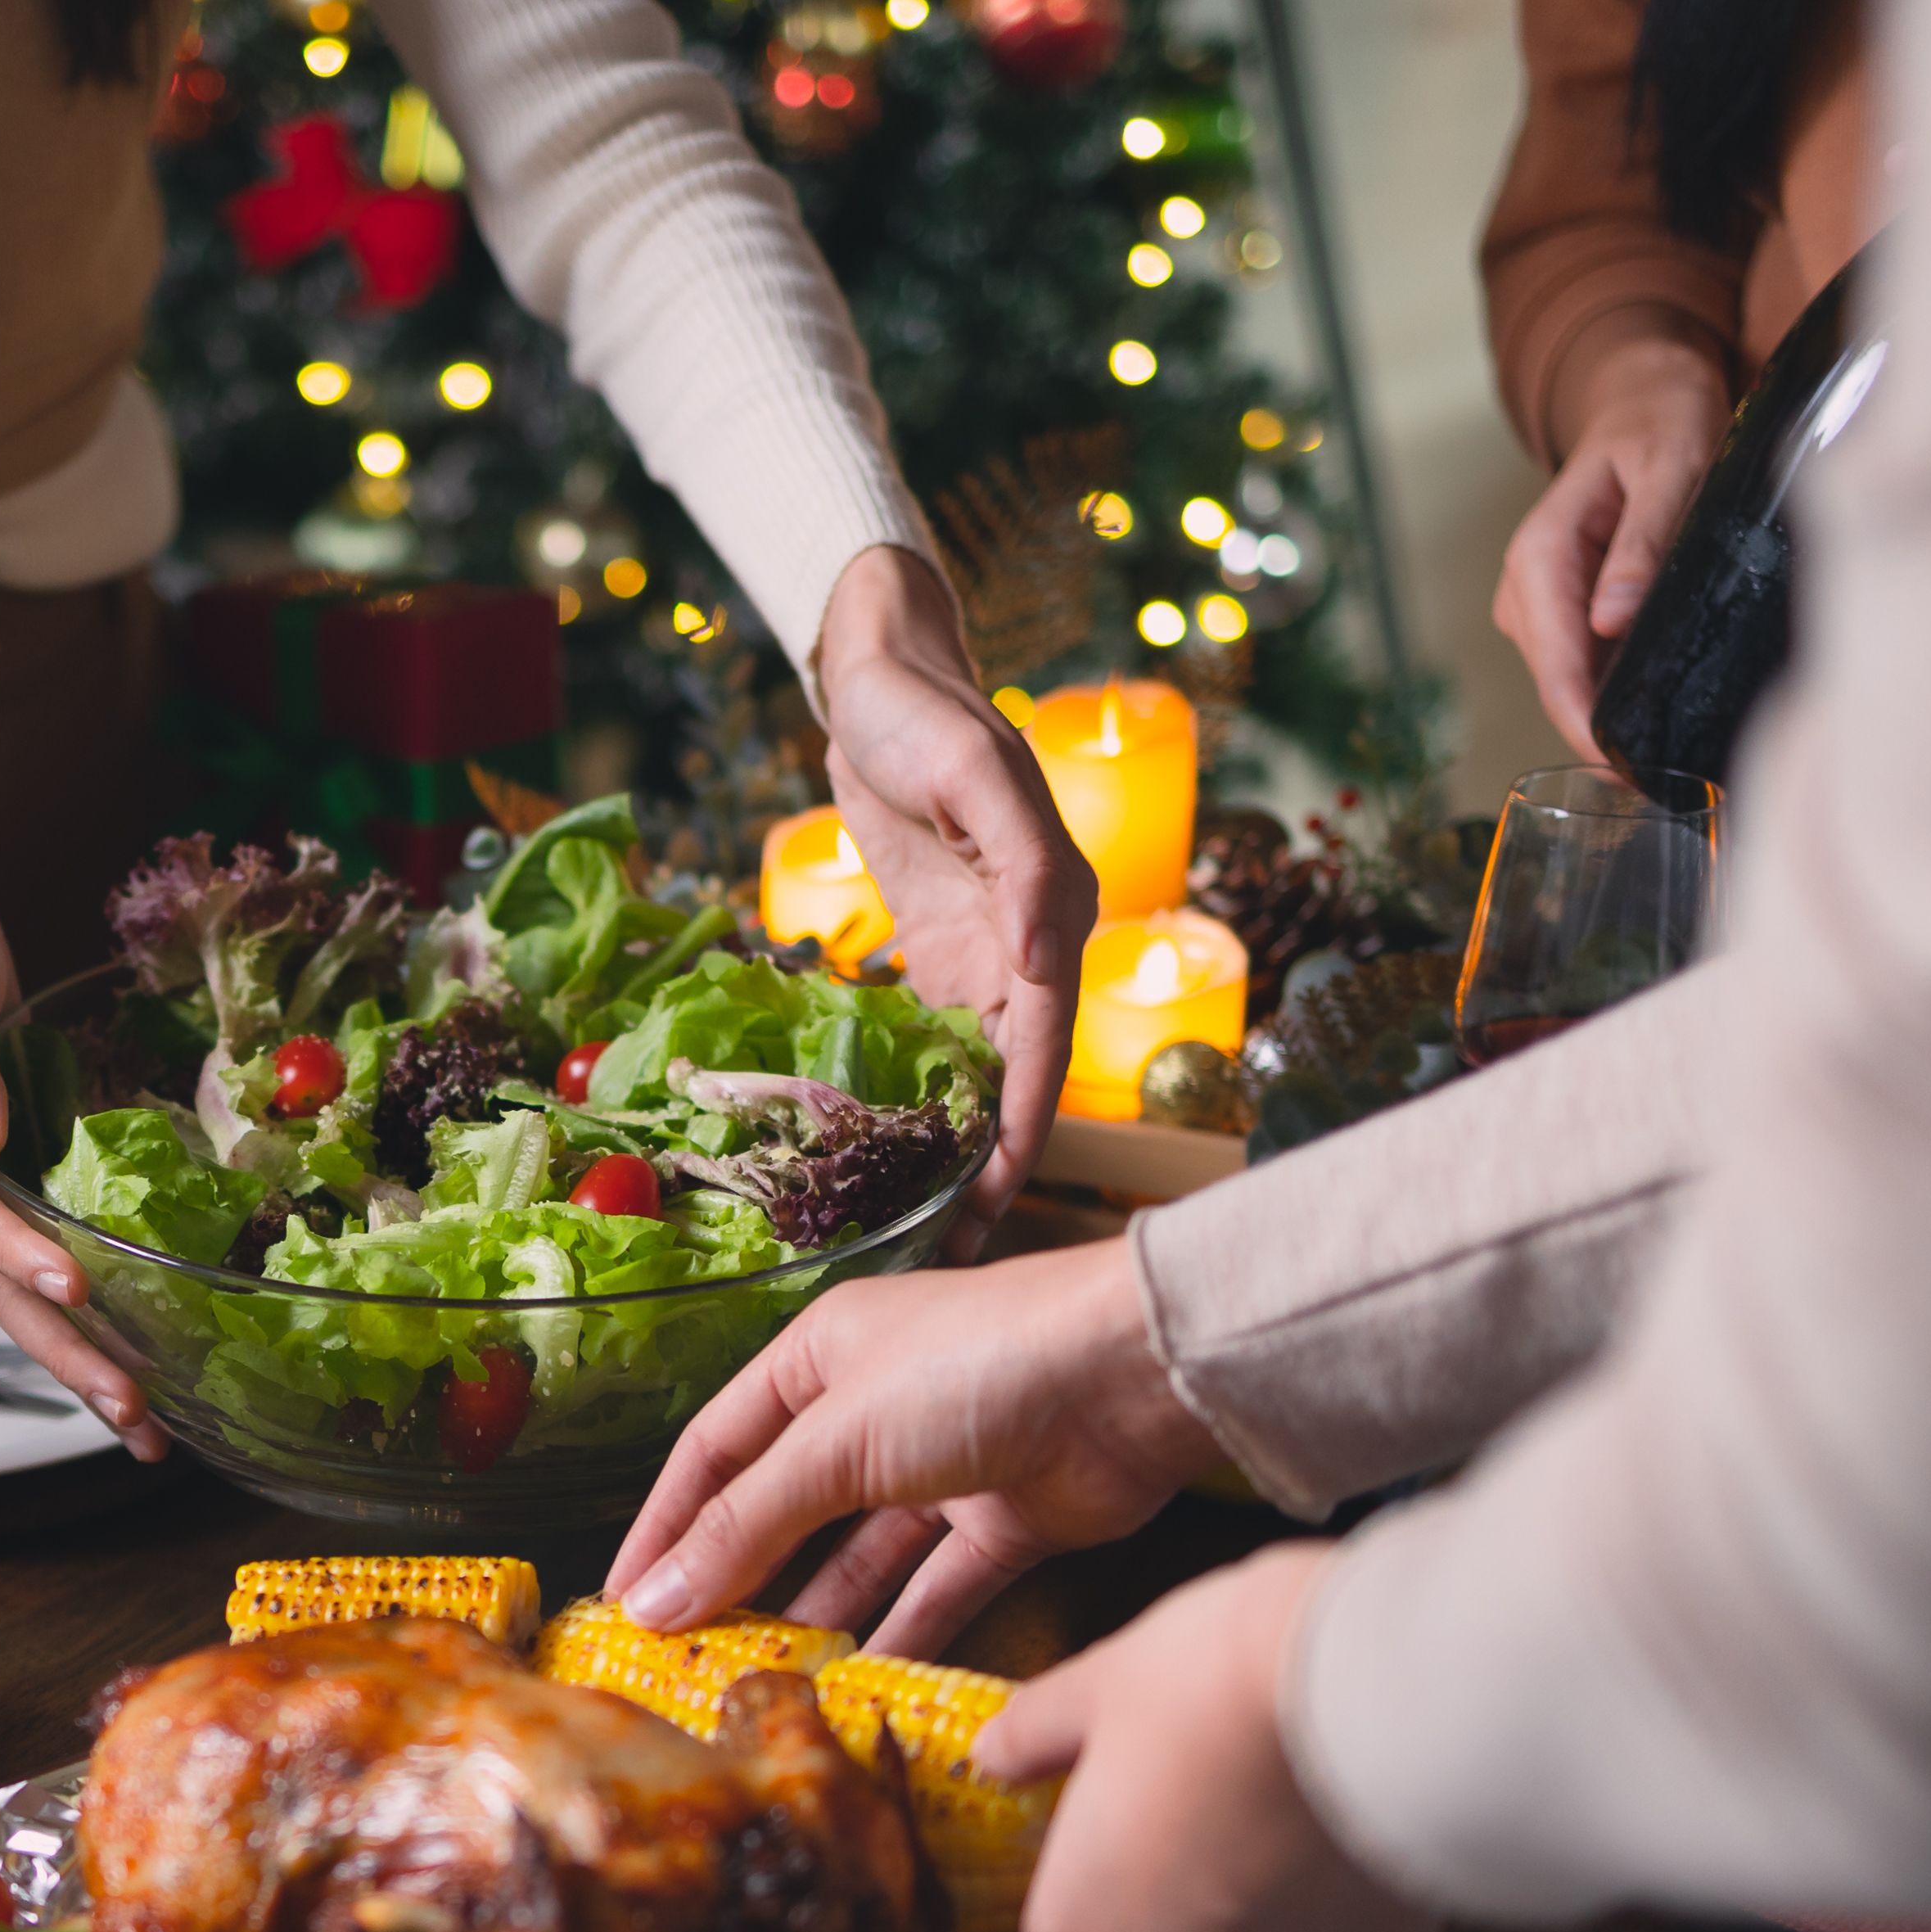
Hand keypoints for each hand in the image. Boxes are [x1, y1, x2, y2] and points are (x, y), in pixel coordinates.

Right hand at [609, 1243, 1214, 1656]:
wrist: (1137, 1373)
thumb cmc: (975, 1366)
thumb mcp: (837, 1442)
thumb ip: (746, 1527)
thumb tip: (652, 1602)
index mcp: (820, 1357)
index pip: (718, 1451)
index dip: (668, 1524)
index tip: (624, 1603)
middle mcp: (876, 1408)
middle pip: (787, 1509)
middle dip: (740, 1583)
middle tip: (690, 1662)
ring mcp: (943, 1468)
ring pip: (861, 1559)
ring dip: (817, 1619)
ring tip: (764, 1687)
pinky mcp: (1005, 1523)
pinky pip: (939, 1592)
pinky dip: (904, 1637)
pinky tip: (861, 1689)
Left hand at [812, 546, 1098, 1217]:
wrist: (880, 677)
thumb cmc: (925, 716)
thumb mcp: (973, 772)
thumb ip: (1020, 861)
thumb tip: (1048, 957)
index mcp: (1050, 913)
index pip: (1041, 1049)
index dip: (1019, 1132)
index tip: (992, 1205)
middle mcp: (1030, 947)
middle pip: (1017, 1080)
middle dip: (990, 1167)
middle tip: (947, 1254)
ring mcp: (988, 957)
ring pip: (982, 1075)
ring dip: (959, 1148)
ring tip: (920, 1229)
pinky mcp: (945, 956)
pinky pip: (943, 1045)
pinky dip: (927, 1102)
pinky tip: (895, 1158)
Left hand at [988, 1543, 1433, 1931]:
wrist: (1370, 1689)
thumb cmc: (1211, 1688)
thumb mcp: (1096, 1689)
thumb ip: (1032, 1738)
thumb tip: (996, 1754)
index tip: (1083, 1906)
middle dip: (1161, 1916)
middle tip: (1184, 1821)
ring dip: (1248, 1912)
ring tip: (1264, 1813)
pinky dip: (1327, 1901)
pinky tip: (1329, 1823)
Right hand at [1490, 331, 1729, 755]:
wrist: (1644, 402)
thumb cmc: (1660, 426)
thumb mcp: (1669, 470)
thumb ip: (1642, 544)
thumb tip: (1611, 621)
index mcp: (1538, 557)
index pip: (1554, 665)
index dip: (1585, 726)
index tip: (1627, 772)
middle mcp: (1525, 589)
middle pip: (1558, 686)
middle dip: (1602, 733)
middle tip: (1667, 780)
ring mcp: (1539, 607)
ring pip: (1568, 684)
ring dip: (1611, 716)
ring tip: (1671, 752)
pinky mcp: (1561, 615)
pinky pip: (1583, 667)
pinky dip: (1616, 690)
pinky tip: (1654, 709)